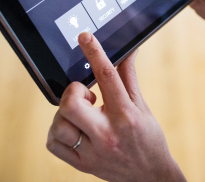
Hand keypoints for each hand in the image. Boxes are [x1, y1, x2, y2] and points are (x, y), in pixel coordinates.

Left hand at [47, 32, 185, 181]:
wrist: (151, 177)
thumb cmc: (149, 139)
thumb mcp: (143, 106)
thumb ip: (129, 78)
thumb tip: (127, 51)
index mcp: (126, 115)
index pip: (107, 77)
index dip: (95, 53)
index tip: (85, 37)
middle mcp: (107, 134)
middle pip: (71, 104)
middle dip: (73, 93)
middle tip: (86, 96)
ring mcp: (92, 151)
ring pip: (59, 124)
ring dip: (65, 114)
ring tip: (81, 115)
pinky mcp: (81, 164)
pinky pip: (54, 143)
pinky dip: (58, 132)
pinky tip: (73, 129)